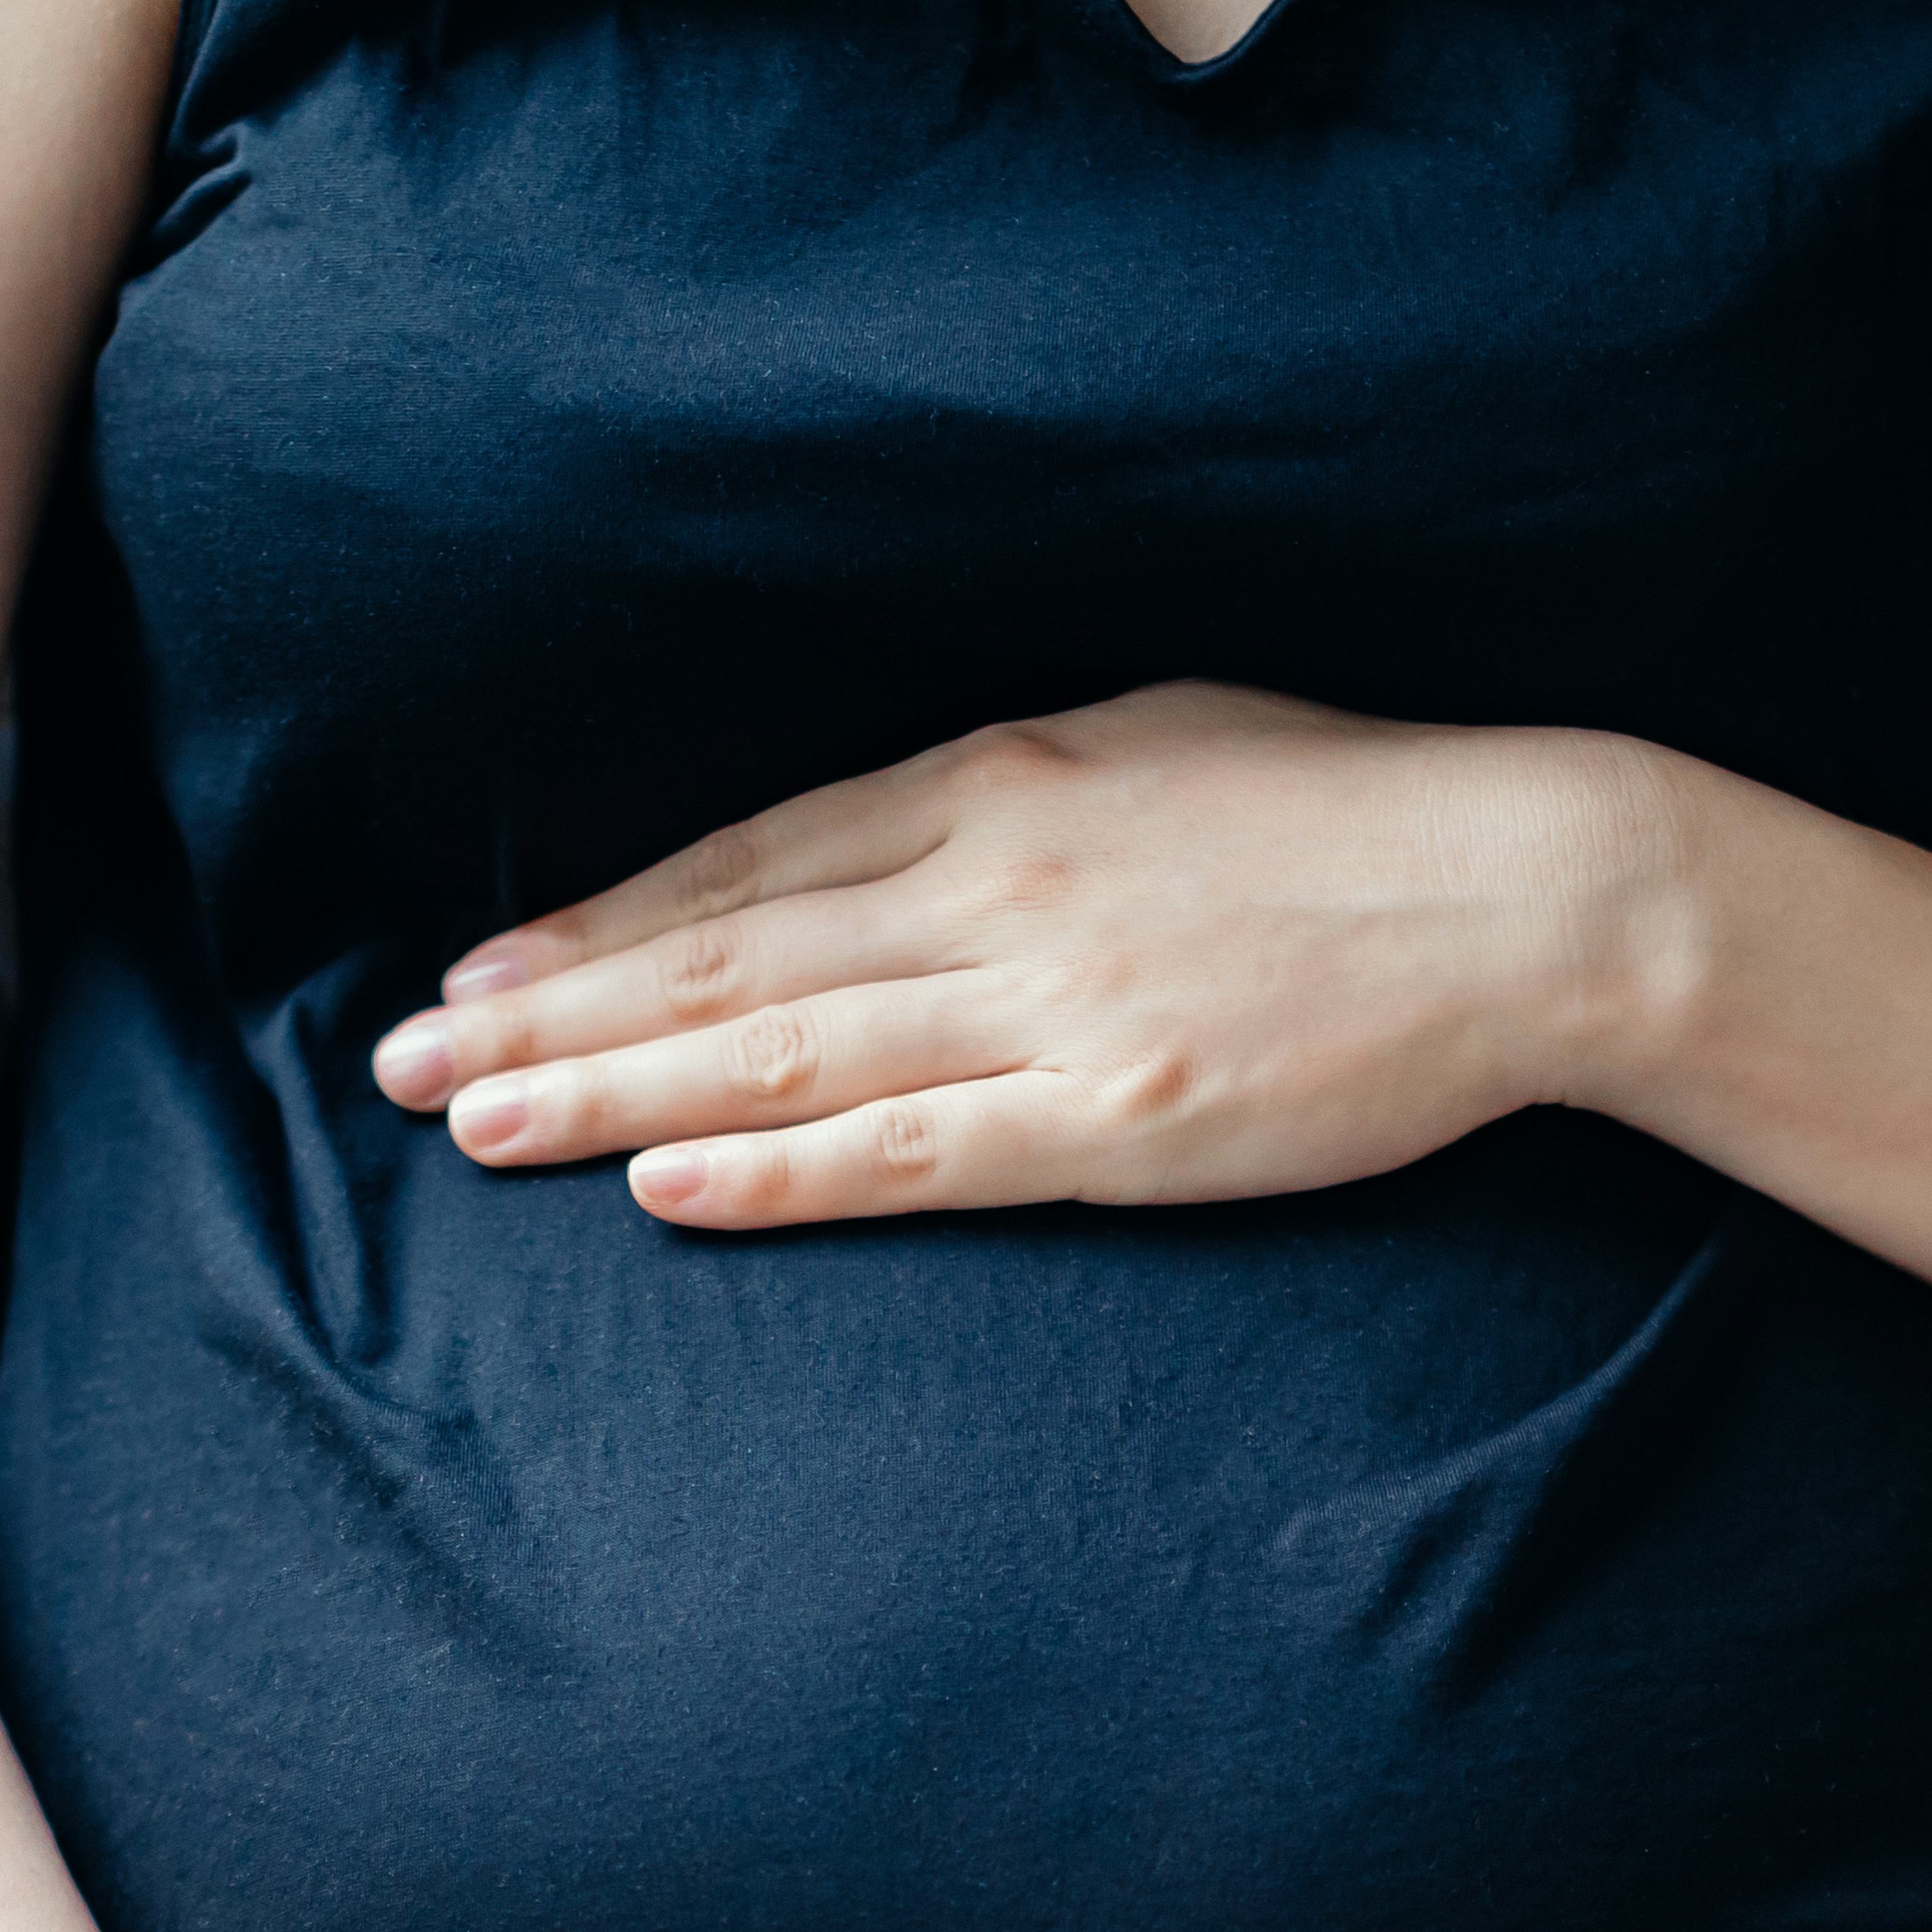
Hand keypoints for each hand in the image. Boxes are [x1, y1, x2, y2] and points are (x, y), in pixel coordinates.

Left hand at [369, 682, 1688, 1228]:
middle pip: (724, 954)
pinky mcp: (1118, 1112)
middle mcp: (996, 878)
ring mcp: (1052, 999)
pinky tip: (662, 1186)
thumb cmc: (1357, 818)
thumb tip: (901, 833)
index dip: (597, 921)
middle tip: (401, 1065)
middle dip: (548, 1013)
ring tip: (474, 1125)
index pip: (749, 861)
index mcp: (1003, 777)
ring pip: (783, 1049)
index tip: (478, 971)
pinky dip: (778, 1166)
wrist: (1530, 889)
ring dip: (611, 1090)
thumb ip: (1016, 792)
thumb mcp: (1161, 745)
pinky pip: (913, 1148)